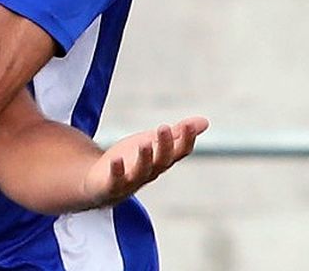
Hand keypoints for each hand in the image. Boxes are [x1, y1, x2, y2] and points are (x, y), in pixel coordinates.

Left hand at [81, 116, 209, 208]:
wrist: (103, 184)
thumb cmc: (132, 160)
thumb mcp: (153, 142)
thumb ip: (176, 134)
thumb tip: (205, 122)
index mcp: (162, 161)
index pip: (179, 152)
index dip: (186, 140)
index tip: (188, 125)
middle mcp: (150, 172)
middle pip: (162, 160)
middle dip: (164, 145)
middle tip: (164, 128)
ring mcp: (131, 180)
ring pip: (141, 171)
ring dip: (144, 158)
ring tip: (145, 144)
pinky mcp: (112, 185)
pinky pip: (116, 180)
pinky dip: (117, 171)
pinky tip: (115, 160)